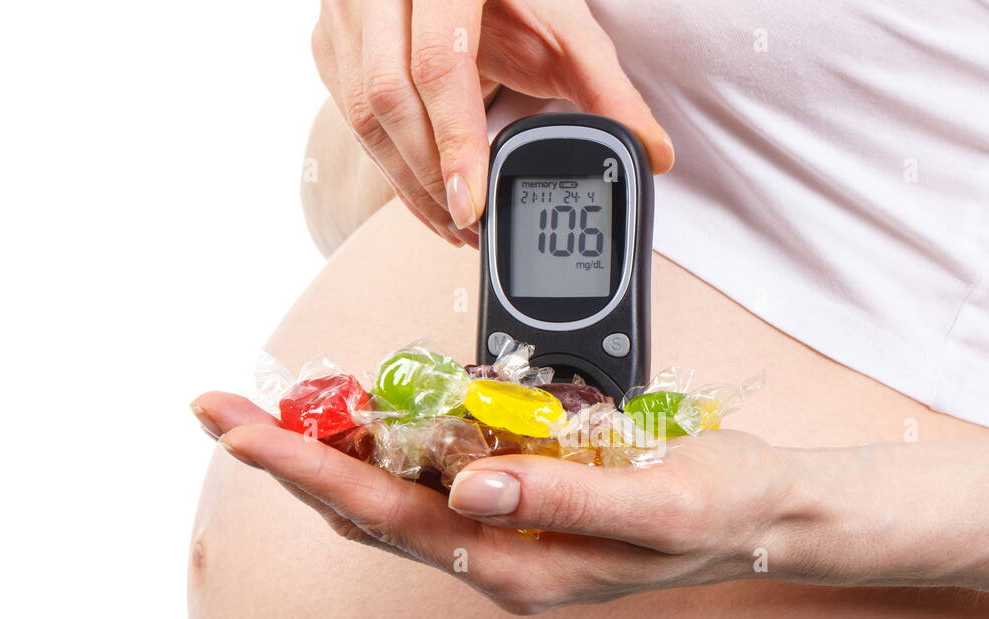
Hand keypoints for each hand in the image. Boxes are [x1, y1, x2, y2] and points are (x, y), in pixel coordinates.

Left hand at [192, 392, 807, 614]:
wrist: (764, 514)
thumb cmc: (716, 510)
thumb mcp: (652, 505)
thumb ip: (562, 498)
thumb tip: (470, 484)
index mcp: (518, 565)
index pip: (387, 516)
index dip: (307, 469)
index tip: (240, 426)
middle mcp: (499, 555)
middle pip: (368, 508)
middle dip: (291, 457)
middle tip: (221, 406)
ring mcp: (508, 531)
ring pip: (395, 494)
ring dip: (331, 450)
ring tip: (274, 403)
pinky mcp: (522, 502)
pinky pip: (438, 475)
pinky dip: (393, 441)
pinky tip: (373, 411)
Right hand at [311, 0, 674, 247]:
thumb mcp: (566, 27)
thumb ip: (607, 88)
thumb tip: (655, 153)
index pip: (438, 63)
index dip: (454, 141)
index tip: (472, 203)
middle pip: (387, 97)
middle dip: (429, 177)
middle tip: (470, 227)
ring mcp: (347, 15)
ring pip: (361, 114)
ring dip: (408, 183)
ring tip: (457, 225)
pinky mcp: (332, 45)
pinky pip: (350, 119)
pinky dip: (391, 170)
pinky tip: (429, 200)